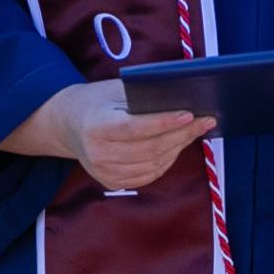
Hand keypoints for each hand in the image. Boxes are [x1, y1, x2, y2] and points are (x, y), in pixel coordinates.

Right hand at [2, 79, 214, 189]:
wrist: (69, 124)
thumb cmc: (97, 101)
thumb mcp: (114, 91)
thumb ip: (143, 97)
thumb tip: (182, 101)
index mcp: (96, 127)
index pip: (135, 128)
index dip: (164, 122)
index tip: (189, 114)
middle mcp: (98, 154)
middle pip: (150, 148)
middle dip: (182, 134)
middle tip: (205, 120)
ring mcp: (104, 172)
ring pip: (154, 164)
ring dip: (179, 147)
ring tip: (195, 131)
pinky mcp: (112, 182)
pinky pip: (148, 175)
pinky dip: (167, 161)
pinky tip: (177, 146)